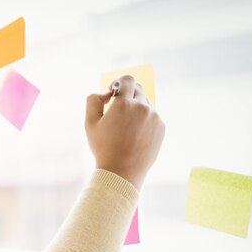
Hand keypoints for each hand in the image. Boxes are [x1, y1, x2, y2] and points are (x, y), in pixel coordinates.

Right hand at [85, 75, 164, 189]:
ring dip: (136, 108)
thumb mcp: (90, 123)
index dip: (119, 83)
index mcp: (124, 103)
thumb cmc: (103, 148)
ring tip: (125, 128)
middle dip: (127, 95)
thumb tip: (105, 93)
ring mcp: (154, 117)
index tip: (113, 93)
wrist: (122, 171)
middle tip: (118, 110)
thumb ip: (93, 100)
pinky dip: (144, 120)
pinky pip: (152, 116)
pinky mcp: (161, 127)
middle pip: (138, 89)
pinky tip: (134, 135)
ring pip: (145, 104)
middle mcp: (142, 107)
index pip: (127, 80)